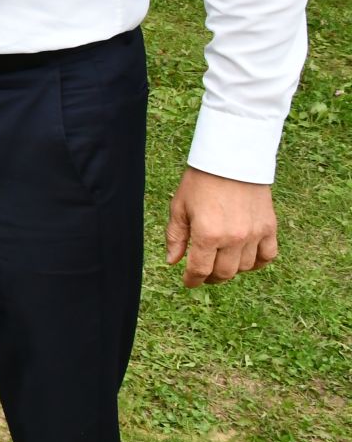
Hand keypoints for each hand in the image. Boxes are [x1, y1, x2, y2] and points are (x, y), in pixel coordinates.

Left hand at [165, 166, 277, 286]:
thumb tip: (172, 262)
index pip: (199, 269)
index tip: (189, 282)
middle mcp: (233, 238)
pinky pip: (268, 256)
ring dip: (231, 270)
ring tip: (220, 263)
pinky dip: (257, 263)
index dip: (192, 280)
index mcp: (207, 234)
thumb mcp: (179, 206)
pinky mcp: (269, 228)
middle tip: (203, 274)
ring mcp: (254, 234)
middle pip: (223, 273)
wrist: (231, 158)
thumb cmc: (201, 181)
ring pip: (244, 268)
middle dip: (210, 278)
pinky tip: (245, 259)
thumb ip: (176, 236)